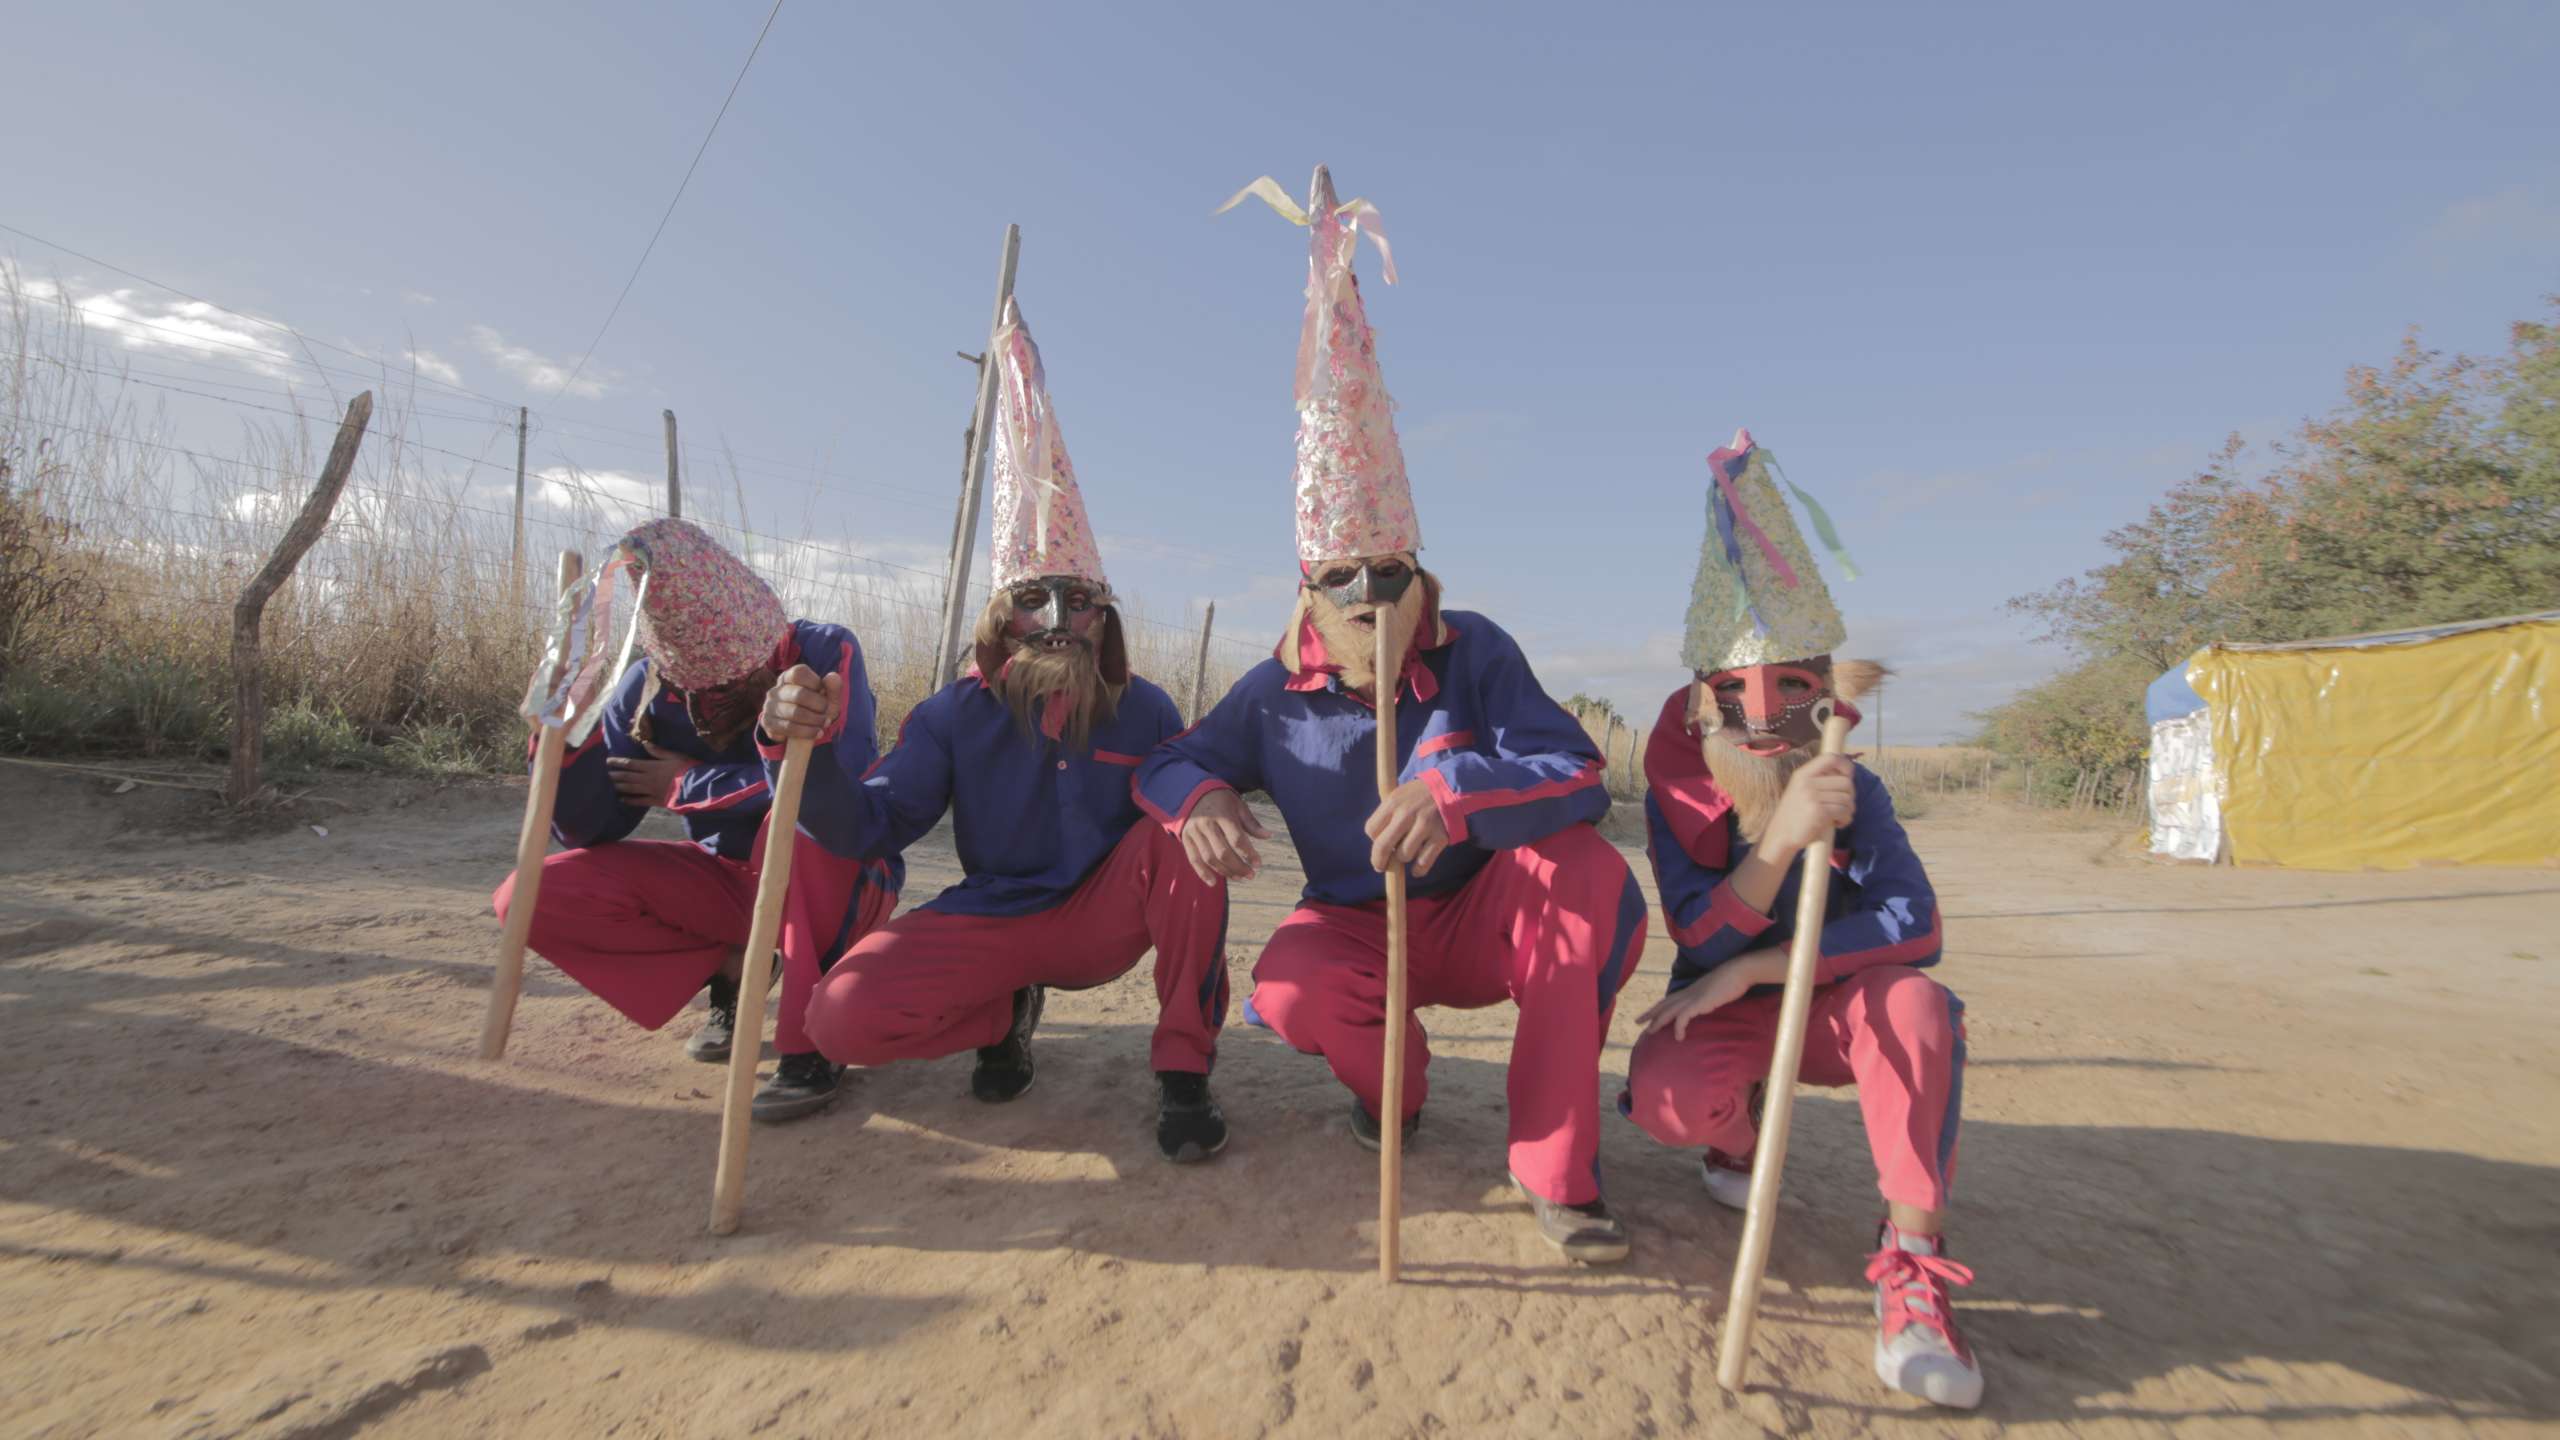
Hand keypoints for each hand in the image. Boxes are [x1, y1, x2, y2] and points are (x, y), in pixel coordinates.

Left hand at [607, 743, 692, 809]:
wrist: (695, 786)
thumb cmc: (687, 768)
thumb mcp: (674, 756)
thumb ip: (658, 751)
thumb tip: (645, 743)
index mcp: (651, 766)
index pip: (630, 764)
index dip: (618, 762)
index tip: (608, 761)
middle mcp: (647, 779)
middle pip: (627, 777)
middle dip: (616, 775)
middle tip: (608, 774)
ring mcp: (650, 791)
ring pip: (631, 788)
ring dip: (620, 786)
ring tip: (612, 785)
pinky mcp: (655, 800)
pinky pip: (639, 801)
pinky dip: (630, 800)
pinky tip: (623, 800)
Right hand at [760, 663, 838, 742]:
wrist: (800, 730)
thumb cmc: (815, 708)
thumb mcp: (828, 698)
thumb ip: (833, 687)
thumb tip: (833, 676)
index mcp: (788, 677)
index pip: (798, 673)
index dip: (815, 683)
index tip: (822, 692)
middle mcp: (775, 690)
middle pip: (799, 694)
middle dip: (819, 705)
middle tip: (827, 713)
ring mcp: (769, 706)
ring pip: (794, 713)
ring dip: (815, 720)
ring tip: (824, 724)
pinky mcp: (768, 723)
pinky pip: (788, 727)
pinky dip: (807, 731)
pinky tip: (817, 733)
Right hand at [1178, 788, 1268, 885]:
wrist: (1193, 792)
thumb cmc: (1221, 800)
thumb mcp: (1238, 805)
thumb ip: (1251, 823)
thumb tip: (1268, 836)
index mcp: (1222, 815)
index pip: (1237, 839)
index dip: (1249, 854)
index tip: (1258, 864)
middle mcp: (1206, 824)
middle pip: (1223, 852)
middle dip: (1238, 867)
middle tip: (1250, 875)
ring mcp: (1194, 832)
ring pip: (1210, 858)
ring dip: (1225, 872)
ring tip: (1239, 878)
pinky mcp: (1186, 839)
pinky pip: (1194, 859)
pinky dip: (1202, 873)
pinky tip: (1213, 882)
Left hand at [1364, 778, 1452, 875]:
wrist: (1449, 788)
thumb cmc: (1418, 796)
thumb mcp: (1399, 796)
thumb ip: (1387, 816)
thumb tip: (1379, 848)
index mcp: (1393, 802)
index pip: (1371, 829)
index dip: (1374, 839)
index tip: (1380, 841)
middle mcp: (1407, 813)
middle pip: (1382, 846)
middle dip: (1379, 861)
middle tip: (1380, 866)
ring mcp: (1425, 825)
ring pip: (1403, 855)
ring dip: (1403, 858)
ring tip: (1408, 851)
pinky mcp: (1440, 836)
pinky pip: (1423, 863)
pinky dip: (1418, 870)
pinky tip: (1416, 869)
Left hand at [1635, 952, 1781, 1040]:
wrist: (1739, 971)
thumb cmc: (1731, 981)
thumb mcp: (1715, 991)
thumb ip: (1706, 998)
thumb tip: (1705, 1005)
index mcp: (1691, 990)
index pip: (1669, 999)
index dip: (1657, 1007)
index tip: (1647, 1015)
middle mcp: (1688, 993)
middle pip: (1664, 1004)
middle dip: (1650, 1014)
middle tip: (1637, 1022)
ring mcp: (1693, 997)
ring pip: (1669, 1011)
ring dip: (1658, 1021)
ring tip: (1650, 1032)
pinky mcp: (1700, 1003)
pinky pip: (1683, 1017)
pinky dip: (1678, 1027)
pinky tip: (1679, 1037)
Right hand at [1761, 752, 1856, 856]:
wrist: (1780, 836)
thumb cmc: (1795, 815)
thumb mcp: (1800, 790)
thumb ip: (1818, 780)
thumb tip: (1847, 775)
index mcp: (1802, 774)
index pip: (1830, 758)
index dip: (1845, 765)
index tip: (1848, 777)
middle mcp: (1807, 782)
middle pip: (1845, 782)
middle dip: (1850, 796)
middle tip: (1843, 806)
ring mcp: (1812, 796)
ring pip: (1847, 798)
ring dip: (1848, 810)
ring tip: (1839, 817)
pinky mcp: (1819, 812)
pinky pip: (1844, 811)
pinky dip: (1846, 819)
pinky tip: (1838, 824)